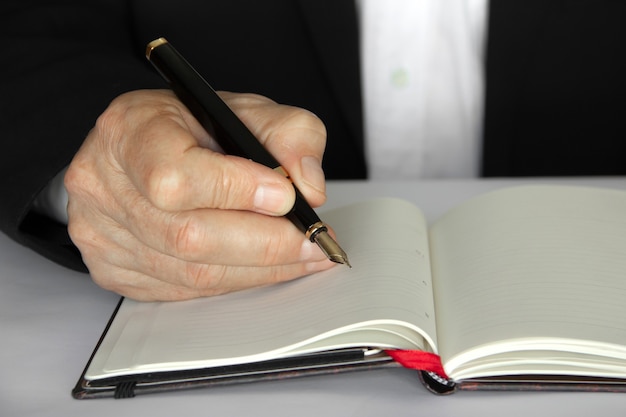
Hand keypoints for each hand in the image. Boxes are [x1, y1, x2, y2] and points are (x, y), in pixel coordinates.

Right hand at [64, 89, 334, 300]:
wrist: (145, 150)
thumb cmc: (193, 128)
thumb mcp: (247, 110)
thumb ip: (289, 134)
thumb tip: (309, 188)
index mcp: (129, 131)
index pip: (174, 177)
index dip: (235, 192)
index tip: (286, 197)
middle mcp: (104, 185)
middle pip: (188, 236)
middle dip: (266, 244)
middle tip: (315, 243)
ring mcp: (102, 234)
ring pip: (192, 272)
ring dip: (260, 270)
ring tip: (303, 256)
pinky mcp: (113, 269)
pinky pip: (185, 290)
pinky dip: (234, 280)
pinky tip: (264, 267)